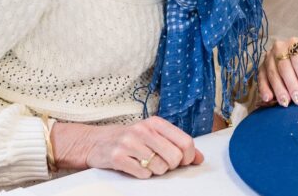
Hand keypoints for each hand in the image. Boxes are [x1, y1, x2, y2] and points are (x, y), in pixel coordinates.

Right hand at [52, 117, 203, 178]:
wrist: (97, 142)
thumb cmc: (131, 139)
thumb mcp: (154, 135)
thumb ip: (177, 144)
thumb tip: (200, 159)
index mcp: (156, 123)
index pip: (185, 141)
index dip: (189, 156)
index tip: (185, 162)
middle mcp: (143, 130)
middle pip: (174, 157)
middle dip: (172, 166)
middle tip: (163, 164)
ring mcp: (130, 143)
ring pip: (159, 167)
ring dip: (156, 171)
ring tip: (146, 163)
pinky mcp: (118, 157)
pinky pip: (143, 174)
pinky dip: (143, 175)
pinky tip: (135, 167)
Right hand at [257, 37, 297, 106]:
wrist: (292, 60)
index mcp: (295, 43)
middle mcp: (279, 48)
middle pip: (284, 67)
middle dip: (291, 85)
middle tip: (297, 99)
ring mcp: (268, 57)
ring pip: (272, 74)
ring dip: (279, 90)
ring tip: (285, 102)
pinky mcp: (261, 68)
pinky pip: (261, 79)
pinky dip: (264, 89)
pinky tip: (268, 98)